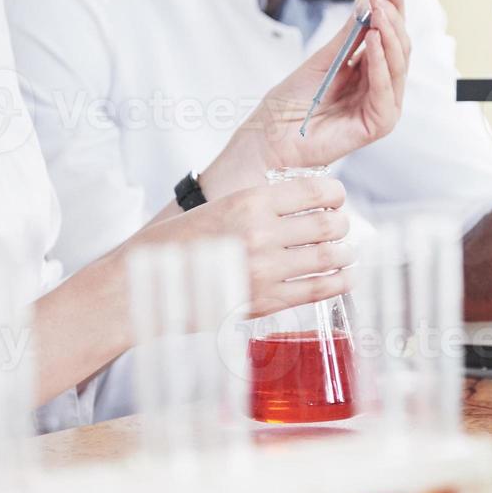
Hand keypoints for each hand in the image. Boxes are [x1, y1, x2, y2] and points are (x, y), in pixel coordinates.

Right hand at [130, 176, 353, 314]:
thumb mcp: (220, 207)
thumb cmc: (179, 243)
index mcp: (249, 202)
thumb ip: (259, 206)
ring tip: (346, 251)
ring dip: (344, 252)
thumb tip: (301, 205)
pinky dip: (338, 282)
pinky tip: (344, 277)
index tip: (337, 197)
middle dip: (341, 224)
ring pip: (327, 257)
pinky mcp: (265, 301)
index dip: (335, 193)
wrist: (145, 282)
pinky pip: (316, 290)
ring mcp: (265, 269)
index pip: (313, 191)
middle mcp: (261, 233)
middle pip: (327, 224)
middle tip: (341, 225)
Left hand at [203, 0, 409, 195]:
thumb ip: (349, 34)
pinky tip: (375, 42)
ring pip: (398, 66)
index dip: (393, 6)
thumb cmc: (290, 103)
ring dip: (390, 36)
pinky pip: (385, 91)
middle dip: (394, 18)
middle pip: (400, 48)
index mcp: (368, 70)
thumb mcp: (322, 58)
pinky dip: (382, 64)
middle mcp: (379, 87)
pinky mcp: (377, 125)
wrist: (268, 137)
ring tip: (379, 12)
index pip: (389, 34)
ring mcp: (380, 106)